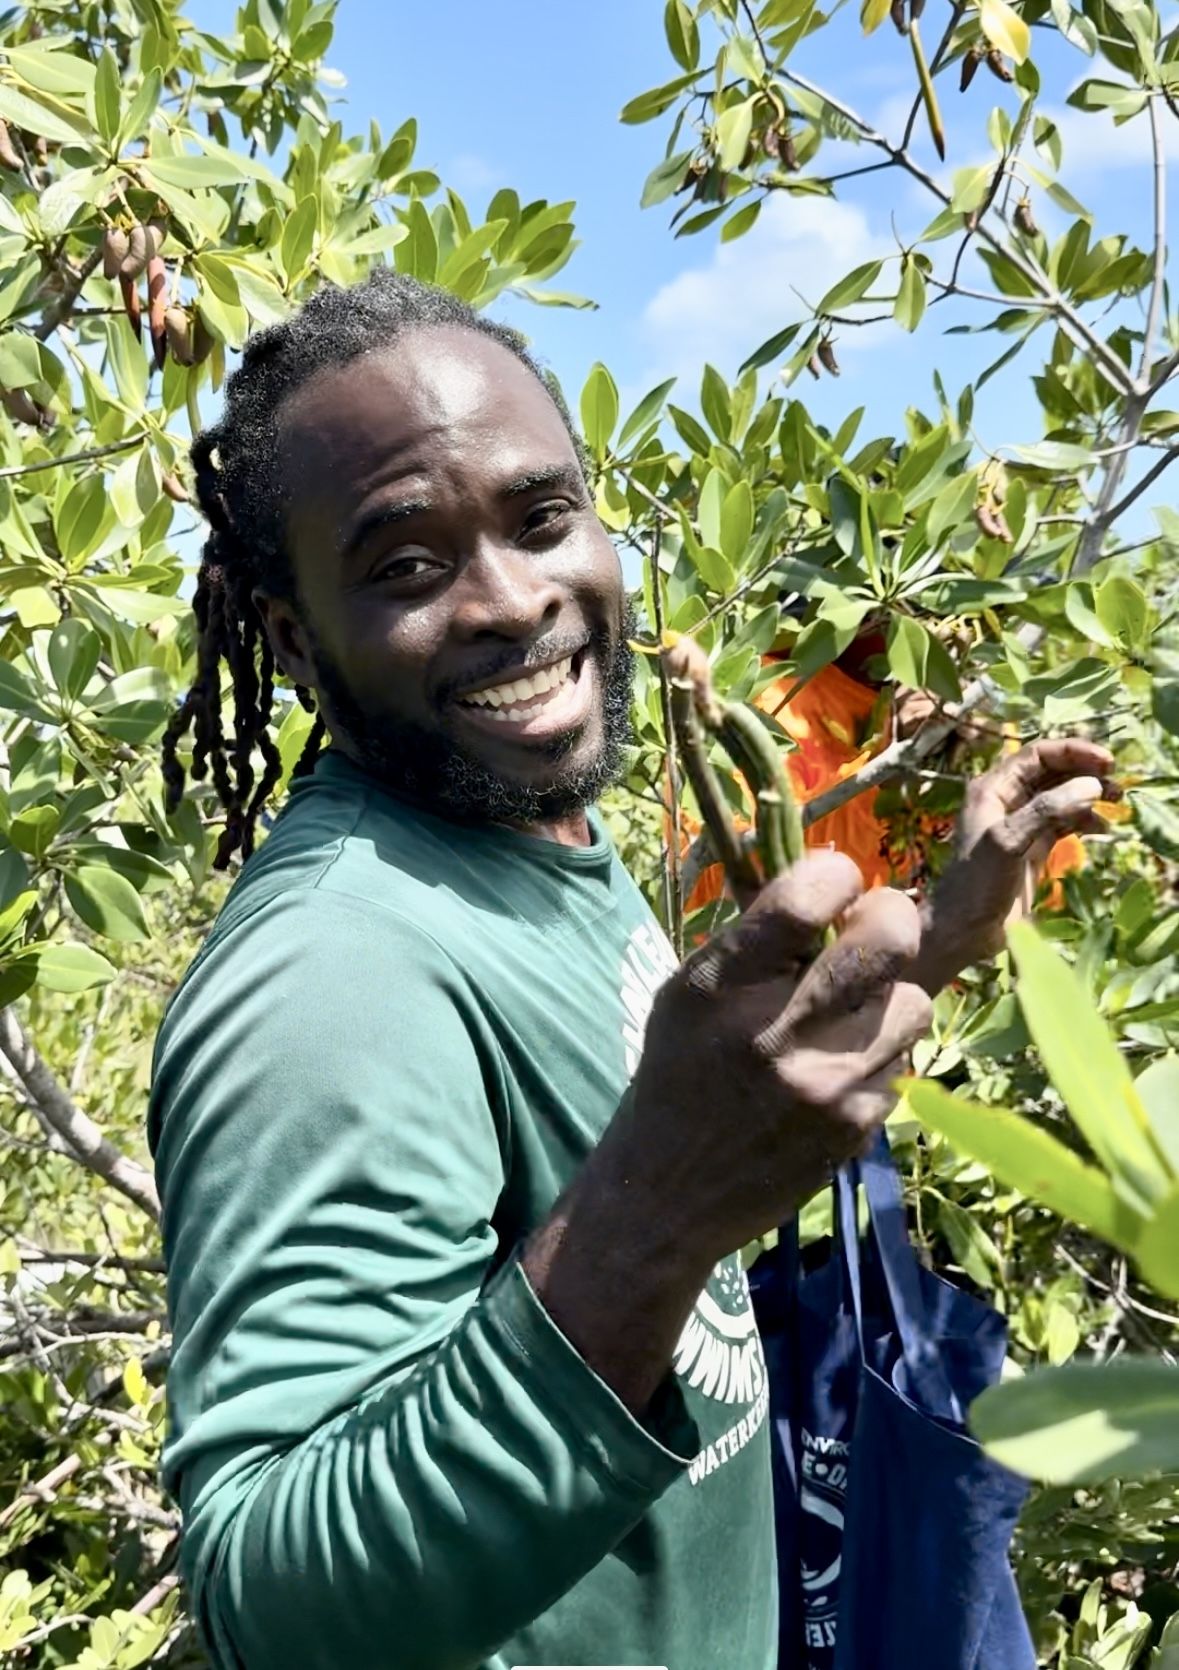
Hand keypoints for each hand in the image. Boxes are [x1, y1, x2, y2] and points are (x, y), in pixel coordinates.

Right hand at [601, 852, 932, 1269]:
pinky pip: (902, 1061)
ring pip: (914, 1001)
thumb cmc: (681, 1073)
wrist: (669, 1194)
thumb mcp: (689, 992)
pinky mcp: (857, 1125)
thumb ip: (756, 942)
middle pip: (891, 937)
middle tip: (871, 930)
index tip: (835, 885)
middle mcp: (775, 1031)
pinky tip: (836, 1073)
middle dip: (890, 919)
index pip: (807, 896)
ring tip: (848, 1015)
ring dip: (888, 999)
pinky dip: (878, 1057)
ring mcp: (826, 1083)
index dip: (836, 874)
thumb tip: (839, 887)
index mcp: (720, 985)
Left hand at [912, 737, 1118, 992]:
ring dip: (1089, 796)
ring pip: (1062, 797)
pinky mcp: (1033, 847)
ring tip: (1117, 803)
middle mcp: (1007, 800)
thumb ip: (1046, 810)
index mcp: (993, 788)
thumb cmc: (978, 881)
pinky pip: (1065, 823)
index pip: (1038, 755)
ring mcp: (1022, 824)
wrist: (967, 928)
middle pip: (1053, 773)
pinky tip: (1103, 829)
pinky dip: (1085, 821)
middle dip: (1086, 773)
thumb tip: (1091, 785)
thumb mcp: (1008, 840)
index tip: (1108, 760)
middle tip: (1118, 785)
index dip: (1073, 752)